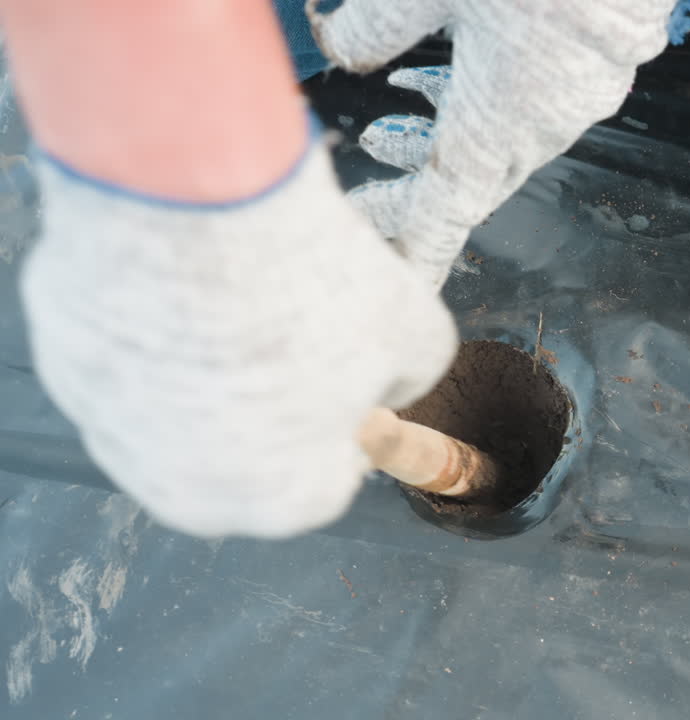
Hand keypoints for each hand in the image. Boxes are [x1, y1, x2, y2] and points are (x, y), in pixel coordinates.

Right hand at [22, 133, 457, 536]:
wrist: (195, 210)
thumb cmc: (311, 287)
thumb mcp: (416, 333)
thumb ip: (408, 378)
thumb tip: (389, 381)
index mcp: (285, 502)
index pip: (329, 482)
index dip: (348, 423)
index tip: (353, 380)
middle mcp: (192, 493)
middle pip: (249, 461)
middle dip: (278, 412)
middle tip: (300, 341)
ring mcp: (118, 435)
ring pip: (179, 417)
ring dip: (211, 379)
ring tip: (243, 306)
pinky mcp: (69, 372)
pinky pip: (127, 365)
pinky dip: (156, 335)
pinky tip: (185, 286)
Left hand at [306, 0, 676, 288]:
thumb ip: (373, 25)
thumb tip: (334, 45)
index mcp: (495, 127)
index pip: (442, 211)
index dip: (407, 240)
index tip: (380, 260)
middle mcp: (538, 131)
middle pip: (468, 183)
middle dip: (413, 187)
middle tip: (366, 165)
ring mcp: (572, 105)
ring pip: (499, 145)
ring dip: (443, 140)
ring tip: (391, 120)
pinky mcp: (593, 74)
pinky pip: (530, 114)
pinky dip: (483, 107)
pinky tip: (452, 69)